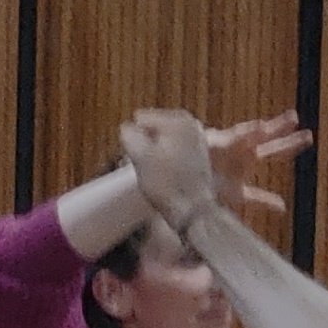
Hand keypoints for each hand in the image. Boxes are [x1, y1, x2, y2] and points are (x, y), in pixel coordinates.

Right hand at [118, 109, 220, 226]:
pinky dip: (165, 157)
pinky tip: (162, 173)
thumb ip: (129, 135)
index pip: (141, 118)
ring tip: (148, 169)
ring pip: (165, 138)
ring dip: (154, 150)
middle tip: (138, 162)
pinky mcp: (200, 155)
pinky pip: (175, 149)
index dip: (132, 137)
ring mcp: (198, 139)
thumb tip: (127, 128)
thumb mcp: (140, 157)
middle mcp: (191, 124)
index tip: (130, 155)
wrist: (193, 209)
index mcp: (177, 120)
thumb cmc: (166, 184)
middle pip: (155, 127)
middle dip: (144, 141)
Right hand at [203, 112, 309, 217]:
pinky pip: (235, 136)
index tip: (308, 138)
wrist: (182, 183)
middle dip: (287, 135)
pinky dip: (249, 132)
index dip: (290, 145)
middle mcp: (243, 149)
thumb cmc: (205, 185)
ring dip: (273, 127)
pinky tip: (261, 127)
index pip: (274, 151)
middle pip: (270, 141)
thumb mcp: (237, 196)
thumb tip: (283, 207)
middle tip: (308, 132)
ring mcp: (231, 144)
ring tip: (292, 119)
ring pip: (256, 134)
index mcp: (247, 160)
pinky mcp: (216, 143)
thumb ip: (260, 199)